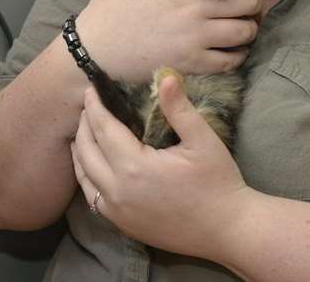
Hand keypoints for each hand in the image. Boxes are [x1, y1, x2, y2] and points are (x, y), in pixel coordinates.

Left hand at [71, 76, 255, 260]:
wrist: (228, 231)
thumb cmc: (219, 183)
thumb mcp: (203, 140)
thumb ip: (179, 108)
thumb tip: (165, 77)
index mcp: (135, 167)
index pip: (103, 128)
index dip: (95, 106)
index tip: (91, 88)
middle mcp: (118, 190)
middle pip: (86, 150)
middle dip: (84, 124)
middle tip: (89, 105)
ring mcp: (116, 211)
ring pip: (83, 175)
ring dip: (81, 149)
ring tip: (85, 130)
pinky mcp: (121, 224)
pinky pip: (92, 195)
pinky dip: (87, 175)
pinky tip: (92, 164)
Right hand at [76, 0, 260, 81]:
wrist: (95, 47)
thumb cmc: (107, 9)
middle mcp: (195, 7)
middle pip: (249, 4)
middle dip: (250, 6)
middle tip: (242, 10)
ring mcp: (196, 37)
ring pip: (245, 33)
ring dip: (245, 32)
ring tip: (237, 31)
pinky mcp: (192, 63)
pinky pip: (230, 61)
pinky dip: (235, 57)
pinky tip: (228, 53)